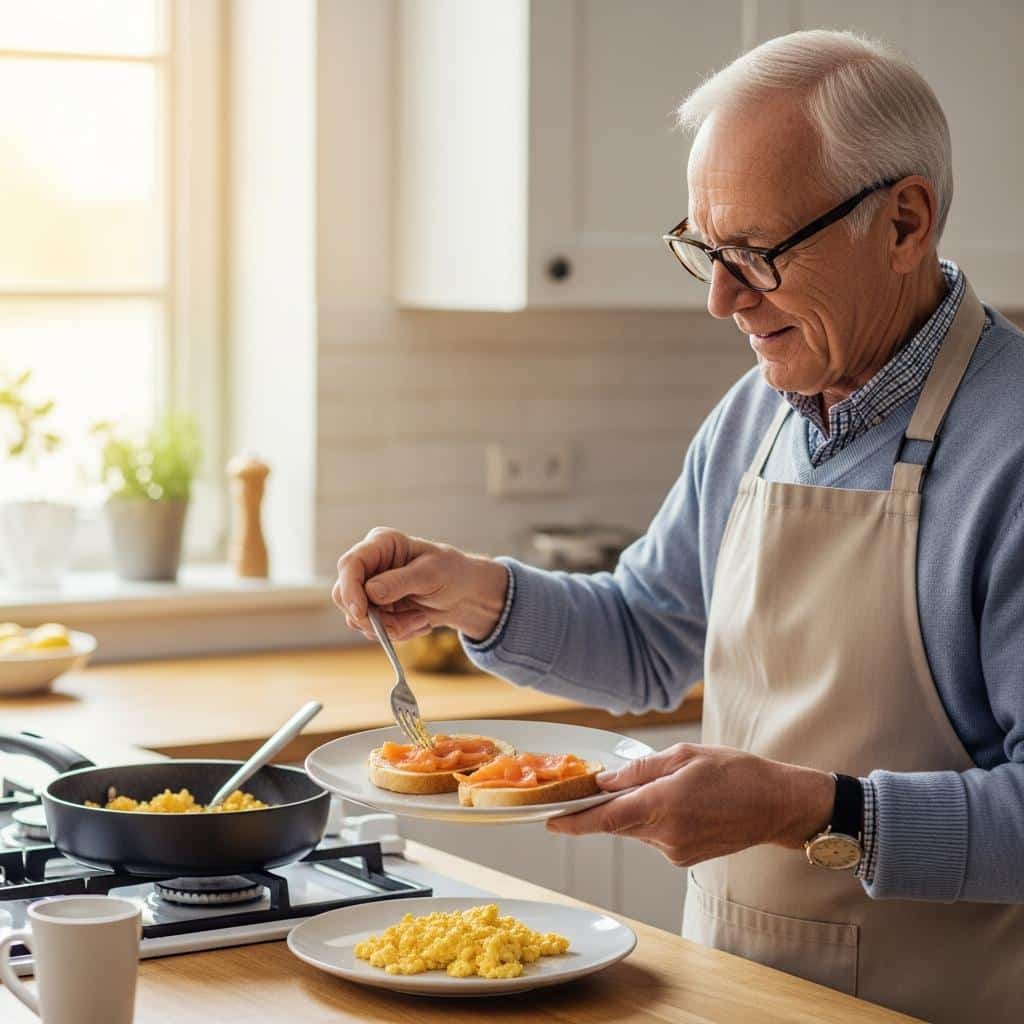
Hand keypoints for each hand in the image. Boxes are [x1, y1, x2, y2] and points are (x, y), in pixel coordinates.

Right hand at [332, 527, 508, 642]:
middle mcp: (370, 565)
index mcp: (381, 544)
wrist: (463, 594)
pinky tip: (418, 622)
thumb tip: (371, 591)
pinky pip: (372, 629)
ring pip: (358, 618)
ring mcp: (369, 589)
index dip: (350, 589)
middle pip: (344, 595)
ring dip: (390, 627)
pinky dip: (396, 632)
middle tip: (401, 626)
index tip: (361, 612)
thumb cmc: (451, 573)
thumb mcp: (431, 574)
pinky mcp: (375, 609)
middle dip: (373, 618)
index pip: (350, 564)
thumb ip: (400, 581)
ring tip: (420, 619)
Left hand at [546, 743, 833, 866]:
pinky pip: (655, 836)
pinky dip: (654, 819)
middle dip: (605, 807)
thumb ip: (640, 770)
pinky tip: (680, 803)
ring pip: (637, 829)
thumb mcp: (685, 756)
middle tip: (599, 786)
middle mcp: (665, 834)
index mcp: (663, 804)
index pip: (605, 818)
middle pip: (618, 823)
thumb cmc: (736, 773)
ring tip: (666, 786)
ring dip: (636, 810)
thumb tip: (606, 780)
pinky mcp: (685, 858)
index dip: (573, 821)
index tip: (549, 820)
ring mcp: (676, 850)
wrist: (777, 805)